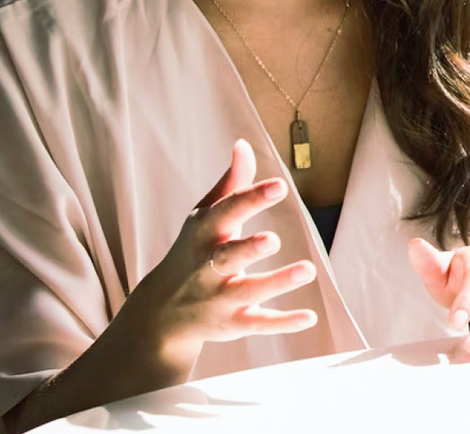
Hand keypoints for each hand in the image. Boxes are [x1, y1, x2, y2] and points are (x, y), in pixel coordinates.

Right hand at [119, 139, 319, 368]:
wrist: (159, 313)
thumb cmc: (191, 252)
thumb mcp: (204, 218)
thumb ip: (230, 184)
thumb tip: (244, 144)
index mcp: (204, 235)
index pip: (227, 213)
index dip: (251, 199)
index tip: (279, 186)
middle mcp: (208, 267)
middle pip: (229, 256)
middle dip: (249, 248)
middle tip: (273, 240)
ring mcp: (219, 298)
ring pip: (248, 291)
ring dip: (277, 282)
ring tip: (308, 269)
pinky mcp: (232, 324)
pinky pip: (258, 324)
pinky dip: (283, 322)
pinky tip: (310, 317)